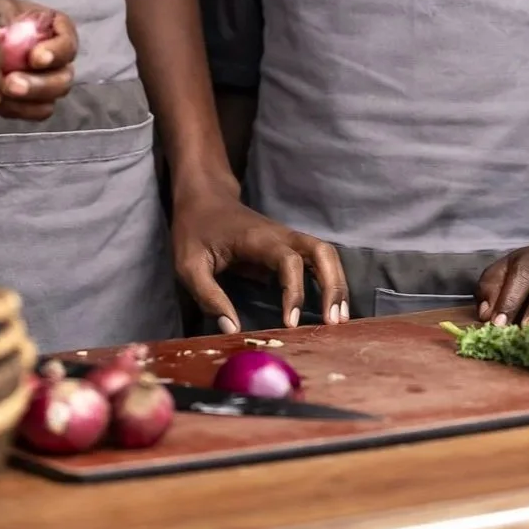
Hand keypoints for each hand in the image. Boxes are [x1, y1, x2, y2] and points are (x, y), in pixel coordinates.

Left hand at [0, 0, 77, 122]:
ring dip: (26, 101)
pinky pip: (33, 112)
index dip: (55, 53)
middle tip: (11, 84)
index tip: (34, 58)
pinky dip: (15, 109)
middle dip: (38, 85)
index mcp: (57, 28)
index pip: (68, 43)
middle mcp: (58, 58)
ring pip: (50, 99)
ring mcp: (48, 81)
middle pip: (63, 78)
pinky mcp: (33, 100)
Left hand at [172, 180, 349, 330]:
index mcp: (257, 238)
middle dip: (333, 285)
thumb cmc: (195, 229)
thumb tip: (234, 331)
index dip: (294, 291)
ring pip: (326, 254)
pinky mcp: (288, 246)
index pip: (288, 260)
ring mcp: (287, 238)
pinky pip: (318, 261)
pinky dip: (329, 281)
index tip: (290, 324)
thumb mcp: (188, 264)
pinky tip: (330, 309)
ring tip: (339, 320)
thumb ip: (209, 296)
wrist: (203, 197)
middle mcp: (281, 235)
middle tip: (334, 322)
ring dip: (337, 284)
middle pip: (322, 251)